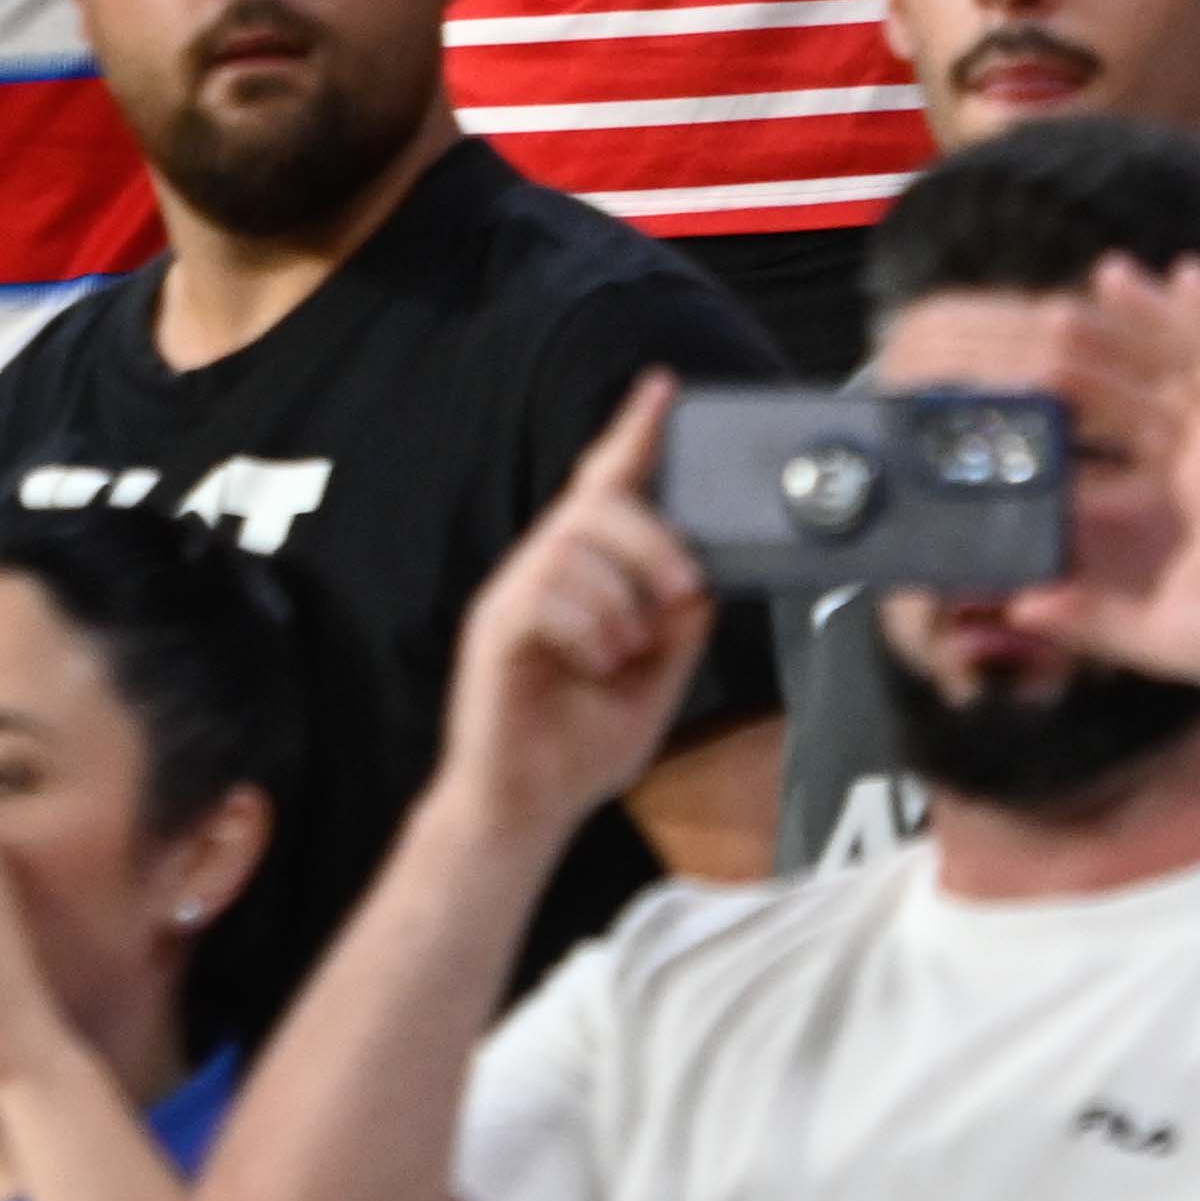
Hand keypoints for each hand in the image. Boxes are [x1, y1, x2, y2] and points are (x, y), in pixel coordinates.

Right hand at [434, 380, 720, 849]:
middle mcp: (541, 574)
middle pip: (595, 503)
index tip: (663, 387)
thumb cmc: (579, 749)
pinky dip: (589, 624)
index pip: (605, 487)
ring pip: (573, 544)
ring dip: (622, 594)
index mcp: (581, 578)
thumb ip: (680, 630)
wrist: (523, 812)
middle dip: (652, 535)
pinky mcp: (495, 632)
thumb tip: (704, 581)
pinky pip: (544, 594)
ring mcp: (512, 599)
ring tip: (628, 650)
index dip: (632, 435)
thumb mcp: (655, 685)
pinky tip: (599, 661)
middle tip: (685, 586)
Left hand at [1021, 259, 1199, 697]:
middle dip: (1101, 346)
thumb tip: (1014, 605)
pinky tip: (1189, 274)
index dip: (1074, 402)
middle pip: (1143, 380)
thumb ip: (1082, 614)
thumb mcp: (1142, 629)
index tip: (1022, 379)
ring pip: (1189, 355)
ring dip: (1151, 314)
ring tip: (1107, 274)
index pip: (1114, 431)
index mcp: (1167, 494)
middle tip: (1049, 314)